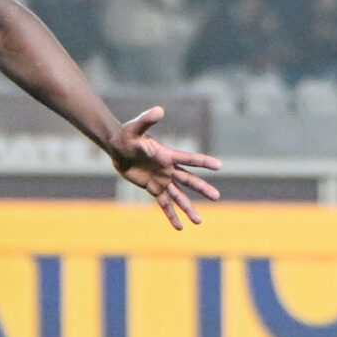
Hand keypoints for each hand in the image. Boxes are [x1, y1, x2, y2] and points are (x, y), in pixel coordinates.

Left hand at [109, 106, 221, 229]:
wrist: (117, 148)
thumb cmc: (126, 136)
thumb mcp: (135, 128)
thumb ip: (147, 120)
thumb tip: (158, 109)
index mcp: (167, 155)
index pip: (188, 159)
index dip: (203, 162)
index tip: (219, 166)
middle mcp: (168, 169)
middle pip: (188, 180)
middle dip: (202, 188)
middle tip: (217, 197)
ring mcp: (162, 180)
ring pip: (179, 196)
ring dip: (188, 208)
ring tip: (199, 221)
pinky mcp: (153, 188)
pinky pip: (164, 204)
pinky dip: (171, 215)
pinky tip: (180, 227)